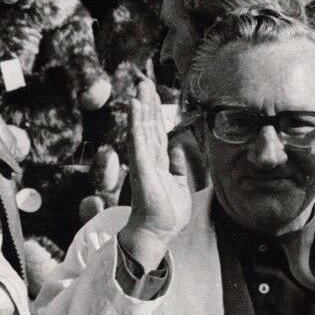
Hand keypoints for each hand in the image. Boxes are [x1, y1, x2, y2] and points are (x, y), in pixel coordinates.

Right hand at [119, 69, 190, 270]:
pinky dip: (136, 123)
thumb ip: (178, 167)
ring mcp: (144, 162)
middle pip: (148, 126)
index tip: (154, 95)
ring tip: (139, 89)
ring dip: (140, 108)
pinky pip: (138, 141)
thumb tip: (178, 150)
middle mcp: (149, 159)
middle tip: (144, 82)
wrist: (158, 232)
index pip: (157, 133)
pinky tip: (134, 107)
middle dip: (148, 104)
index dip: (156, 114)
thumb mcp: (180, 185)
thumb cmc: (167, 213)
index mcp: (159, 163)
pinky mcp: (141, 168)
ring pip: (142, 129)